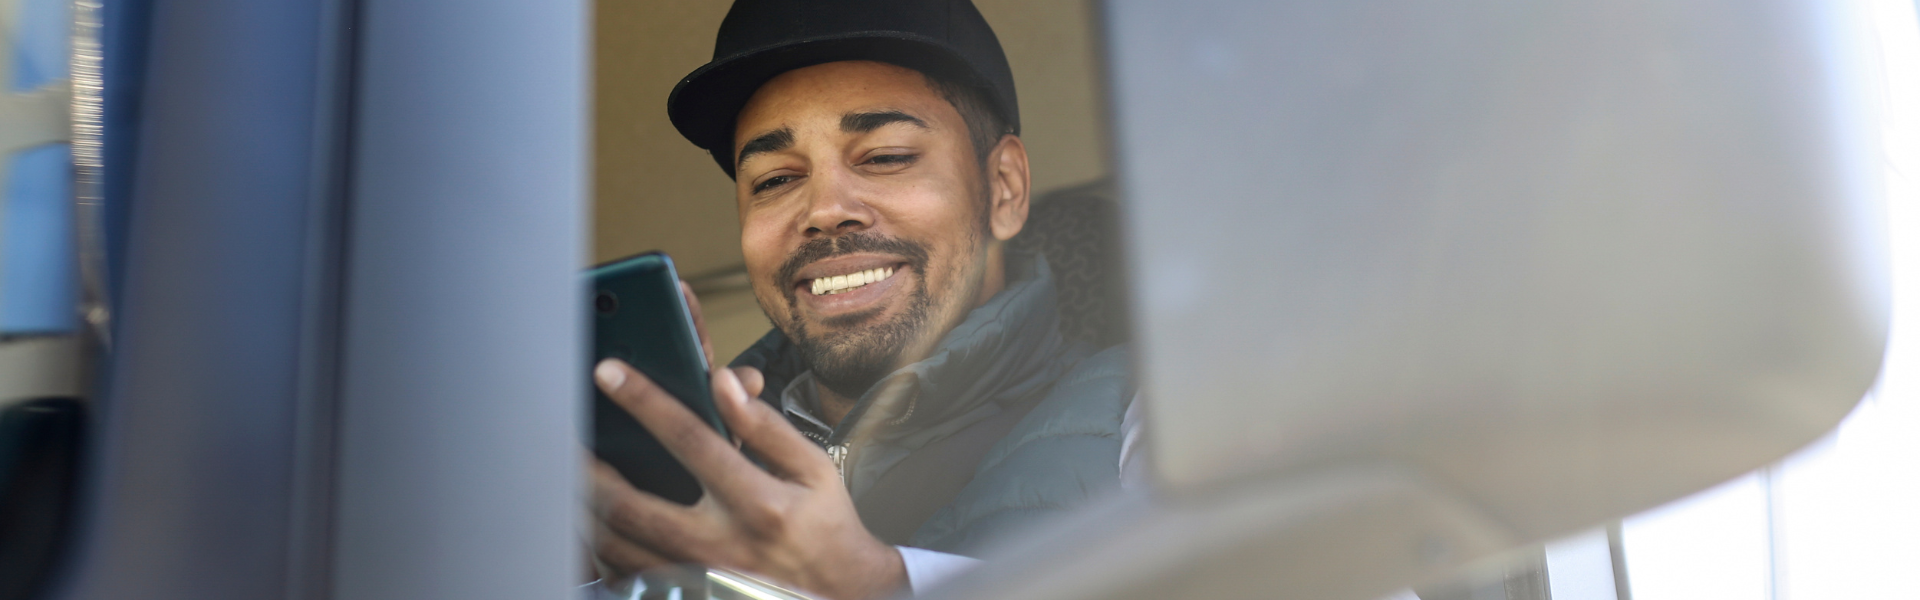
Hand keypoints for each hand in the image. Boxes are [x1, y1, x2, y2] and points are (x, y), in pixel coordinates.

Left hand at [585, 288, 905, 599]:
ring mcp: (698, 579)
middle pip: (630, 504)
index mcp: (758, 503)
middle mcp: (721, 545)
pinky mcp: (686, 595)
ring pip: (617, 545)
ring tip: (568, 473)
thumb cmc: (824, 528)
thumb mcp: (813, 470)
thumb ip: (767, 426)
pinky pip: (624, 575)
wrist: (841, 596)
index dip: (645, 401)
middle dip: (587, 466)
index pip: (690, 440)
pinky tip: (590, 520)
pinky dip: (599, 547)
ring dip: (584, 507)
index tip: (609, 372)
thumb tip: (725, 382)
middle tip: (562, 437)